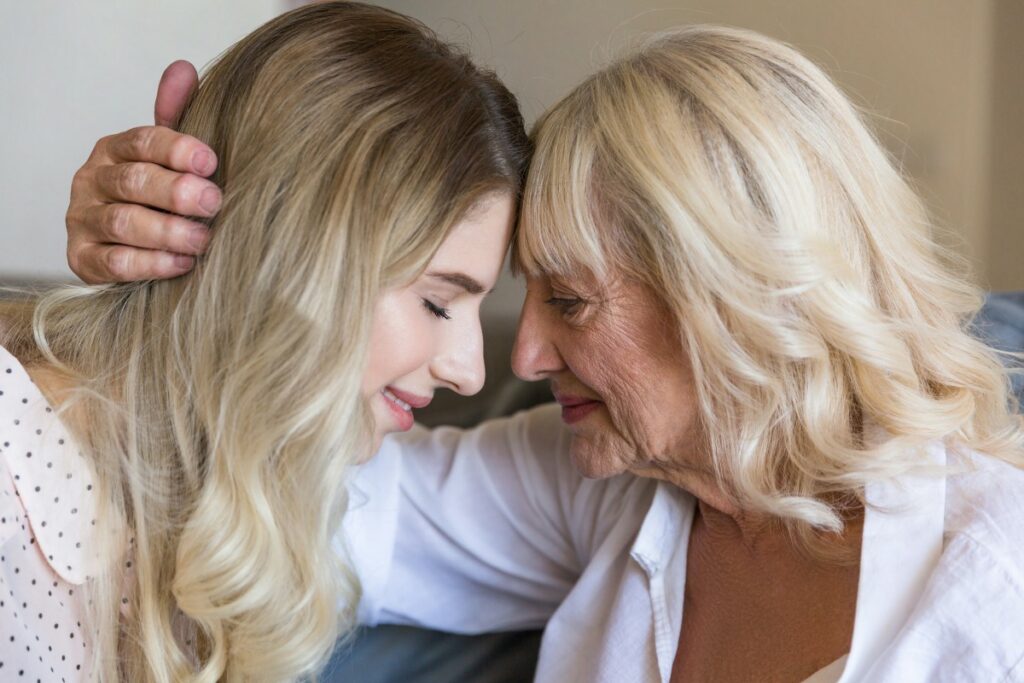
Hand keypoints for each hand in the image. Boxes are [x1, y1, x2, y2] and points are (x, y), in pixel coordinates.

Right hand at [65, 61, 221, 282]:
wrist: (134, 251)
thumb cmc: (160, 200)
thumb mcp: (171, 159)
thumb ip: (177, 117)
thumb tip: (182, 69)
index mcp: (115, 150)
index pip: (143, 141)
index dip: (177, 150)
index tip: (211, 162)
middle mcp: (92, 180)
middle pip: (132, 181)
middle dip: (176, 192)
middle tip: (213, 202)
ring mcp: (83, 220)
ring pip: (123, 223)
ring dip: (167, 231)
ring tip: (203, 239)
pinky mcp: (82, 260)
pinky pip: (115, 263)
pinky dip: (151, 263)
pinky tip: (182, 264)